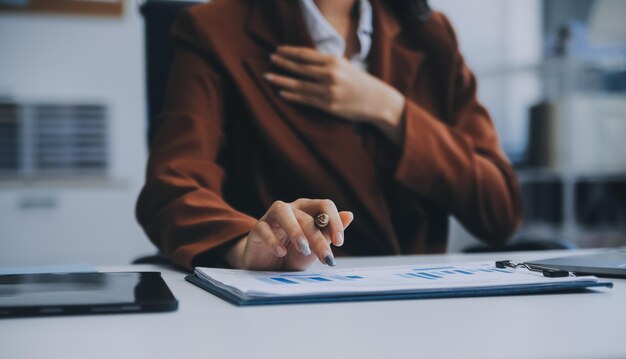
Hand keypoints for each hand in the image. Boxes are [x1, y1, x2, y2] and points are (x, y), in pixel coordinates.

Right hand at [225, 199, 353, 270]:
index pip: (325, 205)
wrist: (268, 268)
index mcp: (308, 210)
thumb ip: (329, 233)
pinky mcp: (257, 229)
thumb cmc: (293, 255)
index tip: (339, 242)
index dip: (334, 221)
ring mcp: (272, 217)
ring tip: (304, 249)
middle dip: (318, 239)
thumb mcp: (315, 248)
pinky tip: (281, 252)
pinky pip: (264, 228)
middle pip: (306, 217)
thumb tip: (349, 215)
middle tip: (326, 258)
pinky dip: (273, 240)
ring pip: (283, 212)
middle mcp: (291, 209)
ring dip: (295, 230)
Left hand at [264, 46, 405, 142]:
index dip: (289, 52)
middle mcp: (330, 75)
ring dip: (281, 81)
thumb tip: (303, 60)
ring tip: (268, 77)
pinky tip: (281, 93)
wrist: (377, 101)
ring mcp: (329, 91)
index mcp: (334, 61)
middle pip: (299, 68)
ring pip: (299, 85)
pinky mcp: (328, 106)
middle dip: (282, 64)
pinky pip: (305, 100)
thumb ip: (326, 63)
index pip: (306, 55)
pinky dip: (292, 96)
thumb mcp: (345, 66)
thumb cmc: (360, 82)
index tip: (278, 50)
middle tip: (270, 60)